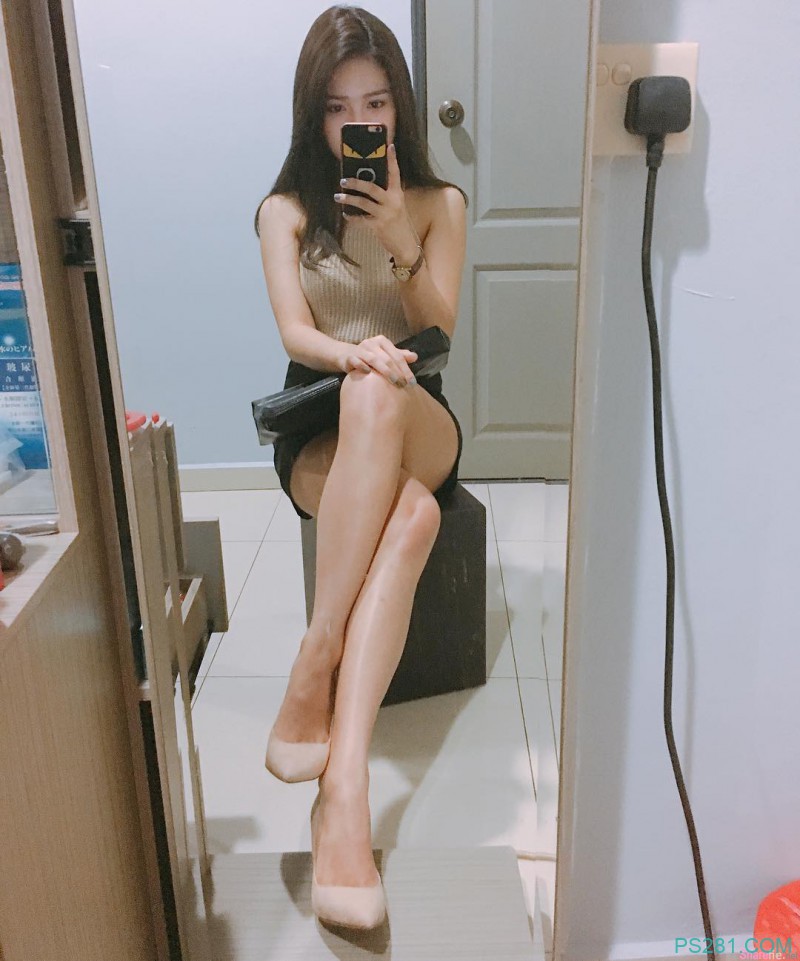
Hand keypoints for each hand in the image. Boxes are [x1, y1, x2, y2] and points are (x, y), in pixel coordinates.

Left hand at [334, 143, 420, 263]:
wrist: (405, 246)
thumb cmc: (398, 224)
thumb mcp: (396, 206)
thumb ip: (385, 195)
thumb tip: (365, 184)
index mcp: (398, 194)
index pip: (395, 173)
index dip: (392, 160)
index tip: (389, 146)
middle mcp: (393, 202)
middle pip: (372, 187)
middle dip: (356, 182)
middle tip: (343, 180)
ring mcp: (386, 214)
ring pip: (363, 203)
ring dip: (348, 199)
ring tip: (338, 196)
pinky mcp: (378, 226)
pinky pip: (361, 220)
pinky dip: (352, 217)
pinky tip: (345, 214)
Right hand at [338, 335, 417, 386]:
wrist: (345, 354)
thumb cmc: (369, 356)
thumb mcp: (385, 354)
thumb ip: (399, 355)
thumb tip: (415, 357)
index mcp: (382, 341)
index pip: (397, 356)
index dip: (406, 369)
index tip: (412, 382)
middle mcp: (372, 343)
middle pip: (388, 359)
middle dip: (398, 372)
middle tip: (404, 385)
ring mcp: (360, 349)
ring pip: (374, 359)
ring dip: (385, 371)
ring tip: (394, 382)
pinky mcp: (350, 356)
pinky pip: (357, 361)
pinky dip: (363, 367)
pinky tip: (369, 373)